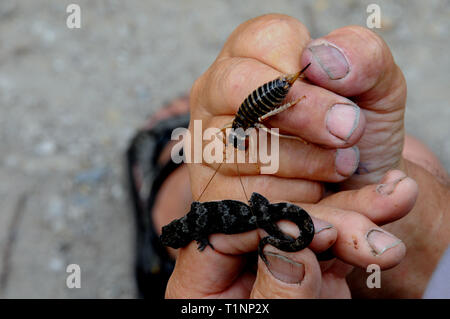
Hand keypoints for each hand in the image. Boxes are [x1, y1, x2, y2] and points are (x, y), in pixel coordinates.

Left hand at [166, 169, 415, 297]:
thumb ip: (274, 293)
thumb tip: (293, 250)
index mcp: (202, 275)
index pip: (225, 229)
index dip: (272, 223)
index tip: (317, 228)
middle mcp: (238, 258)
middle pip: (274, 221)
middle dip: (328, 222)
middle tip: (366, 230)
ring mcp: (274, 259)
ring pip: (311, 225)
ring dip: (357, 216)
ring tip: (396, 198)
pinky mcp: (307, 266)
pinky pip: (333, 242)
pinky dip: (363, 231)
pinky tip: (388, 201)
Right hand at [187, 14, 365, 204]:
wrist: (354, 188)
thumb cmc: (354, 130)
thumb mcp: (376, 88)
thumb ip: (363, 58)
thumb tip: (320, 60)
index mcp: (251, 54)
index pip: (264, 40)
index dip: (308, 74)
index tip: (345, 105)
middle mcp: (216, 93)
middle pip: (238, 87)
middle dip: (303, 114)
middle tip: (348, 134)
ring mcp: (206, 140)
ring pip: (242, 144)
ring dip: (306, 162)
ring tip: (340, 166)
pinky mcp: (211, 188)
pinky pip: (248, 193)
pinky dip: (294, 197)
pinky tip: (315, 192)